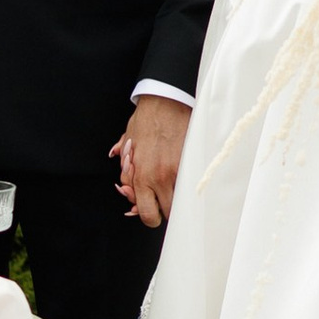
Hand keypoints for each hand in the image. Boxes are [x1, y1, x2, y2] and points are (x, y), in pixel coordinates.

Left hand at [112, 96, 190, 228]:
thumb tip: (125, 189)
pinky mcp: (193, 163)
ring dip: (178, 199)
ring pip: (182, 202)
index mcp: (142, 176)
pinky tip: (185, 176)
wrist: (166, 101)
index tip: (152, 211)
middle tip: (163, 199)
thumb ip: (126, 171)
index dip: (149, 217)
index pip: (147, 214)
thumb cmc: (146, 121)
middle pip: (168, 213)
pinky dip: (189, 185)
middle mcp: (161, 178)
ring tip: (174, 187)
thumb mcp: (128, 146)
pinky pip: (192, 185)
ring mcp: (180, 171)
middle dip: (165, 210)